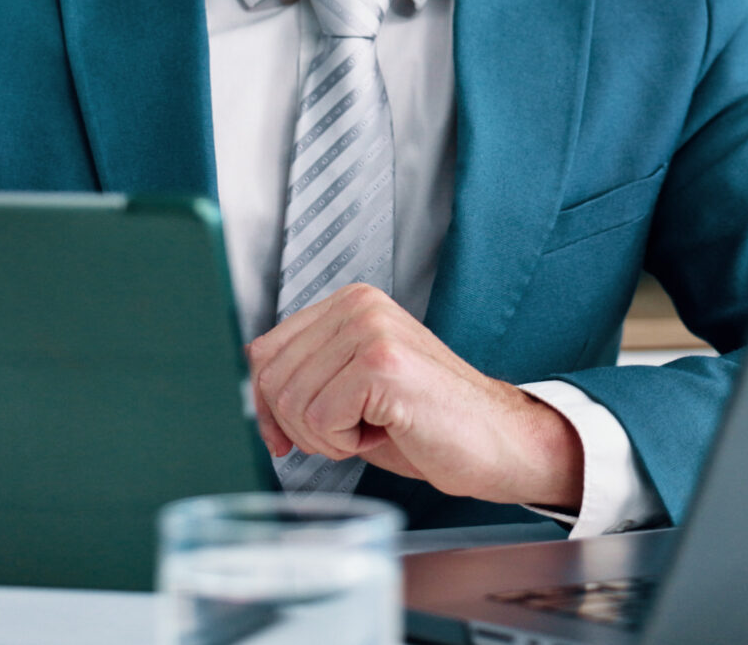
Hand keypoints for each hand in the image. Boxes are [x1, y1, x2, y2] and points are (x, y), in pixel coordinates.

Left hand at [247, 285, 581, 507]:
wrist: (496, 442)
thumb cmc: (426, 422)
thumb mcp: (355, 386)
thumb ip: (309, 372)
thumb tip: (251, 385)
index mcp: (349, 302)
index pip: (264, 352)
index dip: (267, 406)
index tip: (287, 436)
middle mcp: (358, 305)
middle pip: (271, 380)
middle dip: (301, 426)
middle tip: (352, 431)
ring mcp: (370, 330)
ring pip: (292, 403)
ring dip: (327, 437)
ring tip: (374, 427)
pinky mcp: (382, 364)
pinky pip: (321, 420)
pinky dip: (346, 444)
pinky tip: (386, 431)